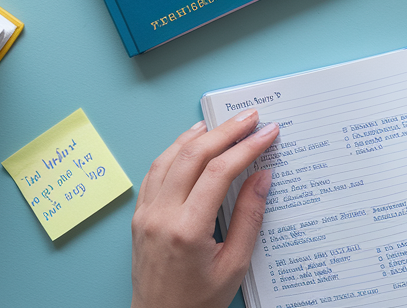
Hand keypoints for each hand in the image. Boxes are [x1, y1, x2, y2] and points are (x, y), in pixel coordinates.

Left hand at [131, 110, 278, 307]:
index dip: (246, 147)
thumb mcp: (234, 266)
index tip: (267, 133)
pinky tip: (189, 145)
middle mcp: (161, 216)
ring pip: (168, 158)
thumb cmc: (198, 302)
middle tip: (250, 117)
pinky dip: (174, 152)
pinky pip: (154, 173)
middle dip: (225, 132)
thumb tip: (262, 177)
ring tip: (220, 123)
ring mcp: (145, 215)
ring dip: (196, 136)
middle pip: (193, 156)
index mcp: (187, 229)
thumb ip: (249, 218)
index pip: (219, 172)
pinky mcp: (139, 217)